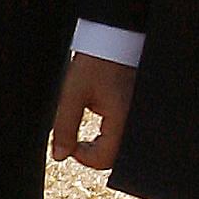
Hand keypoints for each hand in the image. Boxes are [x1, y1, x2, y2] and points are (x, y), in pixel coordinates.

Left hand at [51, 51, 135, 170]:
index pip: (104, 159)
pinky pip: (126, 134)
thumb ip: (64, 126)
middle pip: (115, 156)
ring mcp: (139, 116)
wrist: (115, 40)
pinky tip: (100, 122)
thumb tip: (59, 155)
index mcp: (122, 119)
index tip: (70, 143)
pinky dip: (111, 135)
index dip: (82, 157)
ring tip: (88, 130)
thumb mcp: (73, 94)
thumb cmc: (96, 62)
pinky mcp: (139, 111)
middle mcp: (135, 121)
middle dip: (93, 153)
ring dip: (102, 145)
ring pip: (121, 147)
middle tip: (76, 139)